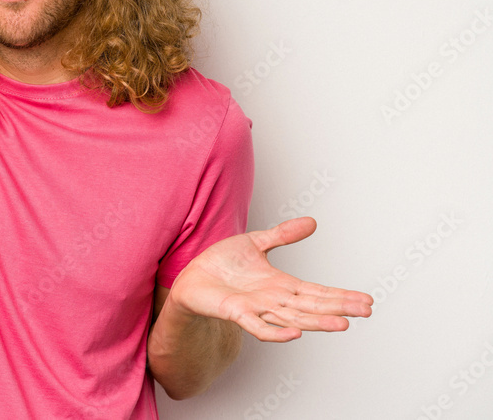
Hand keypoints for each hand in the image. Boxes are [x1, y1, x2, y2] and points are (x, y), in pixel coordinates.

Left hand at [164, 217, 372, 341]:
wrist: (190, 277)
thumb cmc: (221, 265)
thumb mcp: (255, 242)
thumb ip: (283, 235)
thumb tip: (312, 222)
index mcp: (280, 285)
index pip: (317, 292)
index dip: (340, 296)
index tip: (366, 301)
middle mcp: (272, 300)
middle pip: (311, 307)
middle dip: (338, 309)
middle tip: (366, 311)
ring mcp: (255, 308)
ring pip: (291, 318)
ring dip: (316, 323)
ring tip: (342, 325)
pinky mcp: (234, 312)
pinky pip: (257, 325)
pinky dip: (275, 332)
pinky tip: (295, 334)